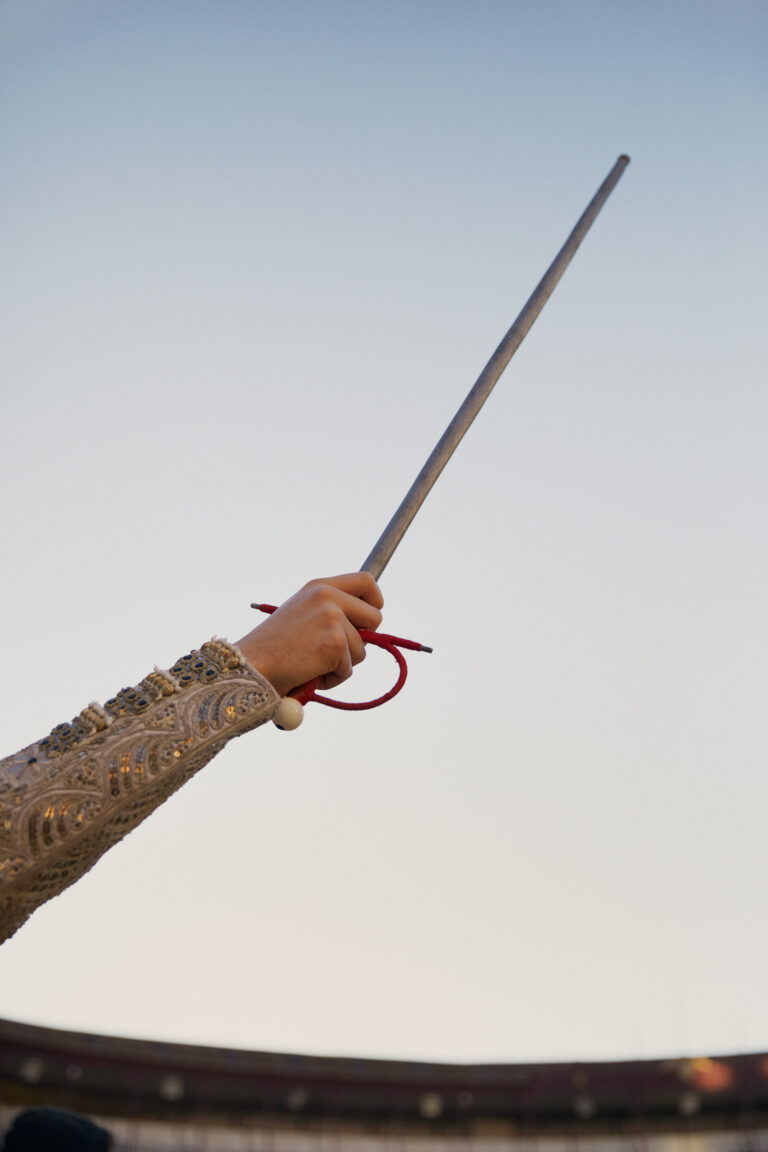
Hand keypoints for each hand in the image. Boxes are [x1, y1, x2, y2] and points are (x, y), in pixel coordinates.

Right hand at [236, 573, 383, 696]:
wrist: (249, 666)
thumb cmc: (272, 649)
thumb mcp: (302, 615)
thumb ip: (330, 612)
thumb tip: (365, 626)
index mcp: (319, 586)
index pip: (366, 581)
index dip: (375, 601)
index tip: (369, 619)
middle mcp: (328, 596)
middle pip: (375, 616)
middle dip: (363, 639)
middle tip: (337, 651)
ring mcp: (333, 618)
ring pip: (362, 649)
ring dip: (341, 664)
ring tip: (310, 663)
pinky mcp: (336, 643)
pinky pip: (348, 669)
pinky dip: (332, 678)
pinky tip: (308, 673)